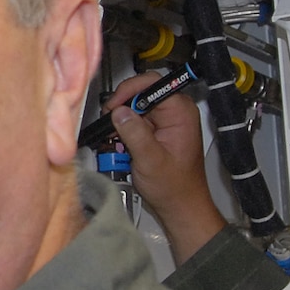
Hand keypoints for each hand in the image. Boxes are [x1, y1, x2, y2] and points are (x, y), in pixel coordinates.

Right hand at [106, 70, 228, 263]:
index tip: (112, 106)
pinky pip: (136, 121)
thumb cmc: (172, 187)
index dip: (129, 90)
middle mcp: (175, 111)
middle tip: (108, 124)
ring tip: (114, 139)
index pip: (153, 83)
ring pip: (135, 107)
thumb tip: (118, 111)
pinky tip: (120, 145)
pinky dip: (125, 131)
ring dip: (121, 122)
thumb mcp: (150, 160)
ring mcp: (166, 120)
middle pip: (141, 93)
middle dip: (122, 107)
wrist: (180, 206)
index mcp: (181, 112)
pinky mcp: (158, 130)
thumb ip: (134, 133)